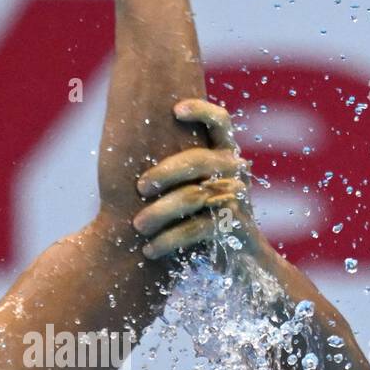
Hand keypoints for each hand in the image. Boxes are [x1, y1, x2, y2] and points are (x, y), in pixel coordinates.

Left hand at [132, 100, 260, 259]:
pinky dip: (168, 240)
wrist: (241, 259)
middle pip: (198, 160)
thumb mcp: (193, 188)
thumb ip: (175, 170)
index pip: (220, 122)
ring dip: (159, 212)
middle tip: (139, 188)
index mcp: (225, 156)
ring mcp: (237, 199)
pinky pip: (195, 229)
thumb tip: (128, 152)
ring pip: (193, 197)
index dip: (201, 111)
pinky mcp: (234, 228)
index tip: (175, 110)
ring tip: (137, 226)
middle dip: (164, 173)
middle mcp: (235, 172)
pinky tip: (149, 250)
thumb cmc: (204, 217)